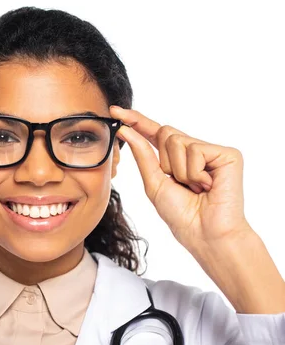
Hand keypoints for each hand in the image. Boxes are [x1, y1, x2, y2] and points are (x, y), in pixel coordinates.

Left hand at [109, 106, 250, 258]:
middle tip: (180, 184)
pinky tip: (207, 186)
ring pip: (177, 141)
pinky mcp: (228, 154)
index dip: (136, 120)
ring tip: (195, 188)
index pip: (153, 132)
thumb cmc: (181, 214)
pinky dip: (194, 172)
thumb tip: (126, 130)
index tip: (115, 110)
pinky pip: (195, 150)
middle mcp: (194, 150)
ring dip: (179, 171)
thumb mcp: (154, 183)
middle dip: (163, 161)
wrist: (204, 233)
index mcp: (175, 158)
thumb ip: (142, 154)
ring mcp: (212, 151)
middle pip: (164, 133)